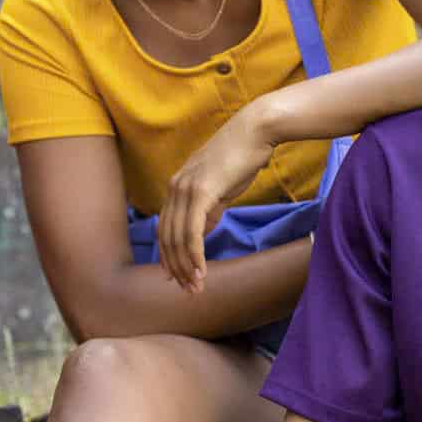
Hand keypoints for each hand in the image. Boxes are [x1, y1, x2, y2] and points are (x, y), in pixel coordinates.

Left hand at [161, 107, 274, 291]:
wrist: (256, 131)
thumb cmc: (242, 156)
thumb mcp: (220, 186)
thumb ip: (208, 207)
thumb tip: (203, 231)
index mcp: (176, 185)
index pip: (165, 228)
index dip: (168, 255)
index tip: (176, 276)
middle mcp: (174, 187)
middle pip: (166, 237)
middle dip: (176, 267)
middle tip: (187, 290)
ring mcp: (185, 188)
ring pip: (178, 239)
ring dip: (186, 267)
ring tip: (196, 287)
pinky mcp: (200, 192)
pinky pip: (192, 232)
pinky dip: (195, 255)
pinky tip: (202, 271)